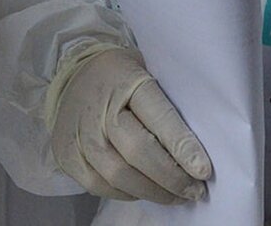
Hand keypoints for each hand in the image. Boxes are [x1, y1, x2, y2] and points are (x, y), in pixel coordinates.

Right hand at [50, 46, 211, 203]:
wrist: (74, 74)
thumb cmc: (122, 77)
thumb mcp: (148, 75)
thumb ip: (168, 106)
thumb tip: (195, 152)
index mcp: (125, 81)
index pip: (158, 117)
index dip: (182, 147)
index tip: (204, 171)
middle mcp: (98, 108)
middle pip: (138, 152)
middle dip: (172, 178)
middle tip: (195, 190)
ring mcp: (79, 134)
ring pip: (119, 176)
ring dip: (154, 192)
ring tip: (175, 195)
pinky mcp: (66, 155)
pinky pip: (100, 186)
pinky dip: (127, 193)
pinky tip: (144, 190)